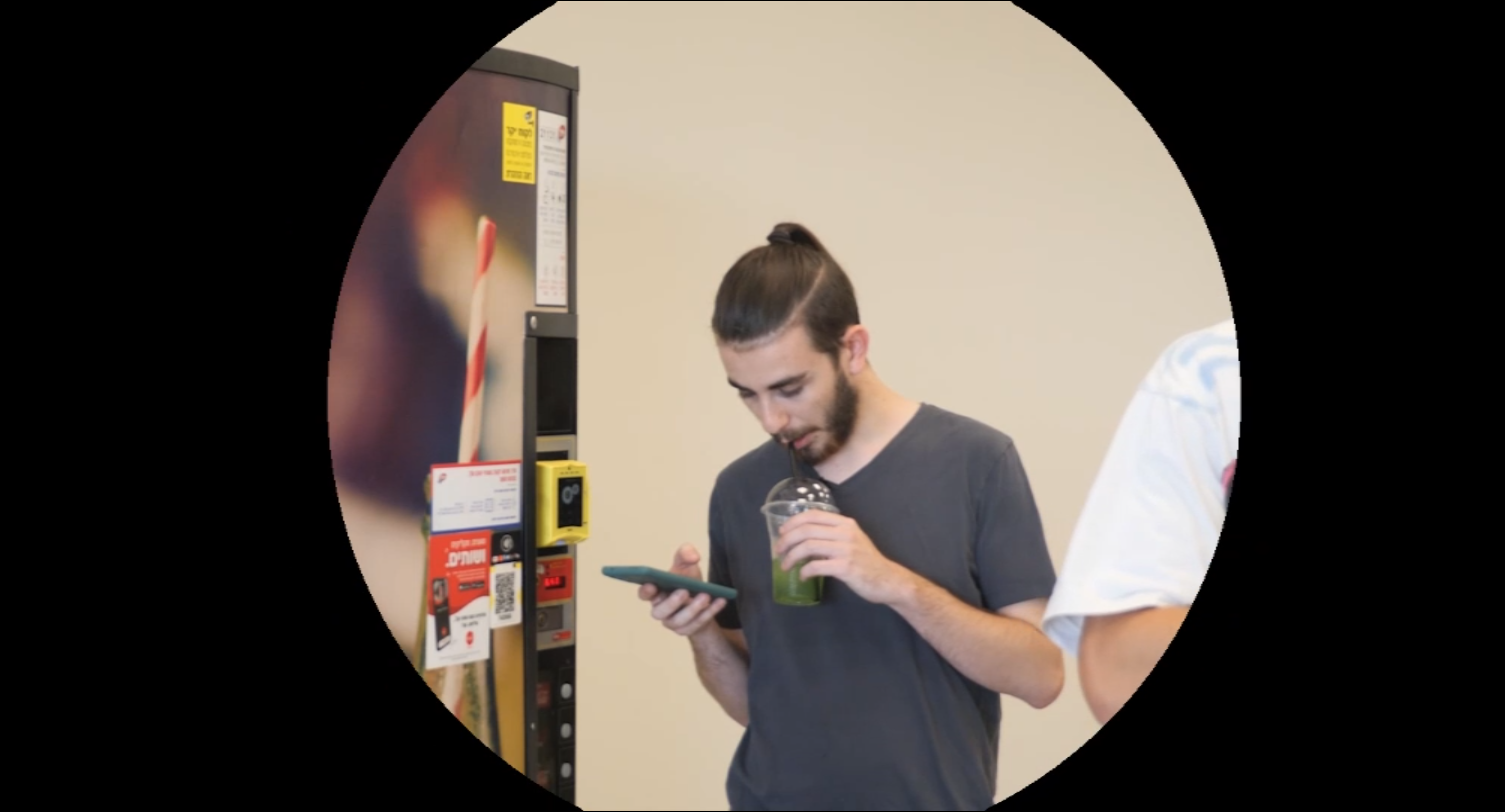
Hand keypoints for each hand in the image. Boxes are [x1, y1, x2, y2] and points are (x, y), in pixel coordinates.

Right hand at [639, 544, 727, 638]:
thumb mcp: (687, 563)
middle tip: (684, 591)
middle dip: (671, 602)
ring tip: (706, 596)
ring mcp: (672, 622)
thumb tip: (692, 557)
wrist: (703, 598)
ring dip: (692, 609)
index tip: (652, 584)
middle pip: (659, 612)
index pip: (644, 594)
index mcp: (655, 592)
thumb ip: (686, 553)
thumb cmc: (688, 580)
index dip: (645, 591)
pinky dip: (709, 613)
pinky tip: (720, 601)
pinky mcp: (687, 630)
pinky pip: (696, 625)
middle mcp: (660, 610)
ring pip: (678, 621)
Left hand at [773, 510, 913, 605]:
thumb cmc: (867, 562)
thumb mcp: (851, 541)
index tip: (782, 533)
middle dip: (786, 540)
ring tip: (785, 566)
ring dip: (791, 557)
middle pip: (806, 530)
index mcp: (845, 523)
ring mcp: (846, 549)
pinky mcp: (845, 567)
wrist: (888, 580)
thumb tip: (803, 539)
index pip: (813, 514)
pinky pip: (816, 566)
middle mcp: (845, 532)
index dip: (793, 522)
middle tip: (778, 552)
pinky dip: (804, 571)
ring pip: (808, 546)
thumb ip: (831, 536)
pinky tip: (802, 576)